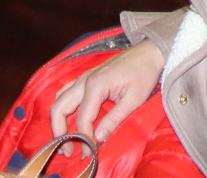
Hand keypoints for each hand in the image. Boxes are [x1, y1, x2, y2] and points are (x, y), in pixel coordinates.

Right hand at [47, 41, 165, 146]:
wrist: (148, 52)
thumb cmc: (144, 75)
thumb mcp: (133, 100)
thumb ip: (113, 120)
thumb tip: (97, 139)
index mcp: (96, 85)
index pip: (83, 118)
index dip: (84, 138)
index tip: (89, 154)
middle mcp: (83, 80)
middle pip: (59, 108)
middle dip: (59, 132)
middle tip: (68, 151)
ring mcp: (82, 77)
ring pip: (58, 100)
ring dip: (58, 120)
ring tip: (66, 139)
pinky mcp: (85, 77)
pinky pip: (65, 93)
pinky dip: (62, 109)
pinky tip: (69, 120)